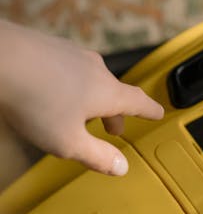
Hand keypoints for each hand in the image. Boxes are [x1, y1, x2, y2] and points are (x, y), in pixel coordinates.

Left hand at [0, 20, 163, 174]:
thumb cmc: (34, 99)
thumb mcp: (68, 142)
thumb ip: (97, 156)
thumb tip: (120, 167)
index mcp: (107, 92)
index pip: (139, 102)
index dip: (150, 111)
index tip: (158, 113)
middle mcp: (95, 69)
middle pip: (115, 92)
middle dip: (115, 113)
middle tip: (112, 129)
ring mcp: (73, 54)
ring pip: (92, 80)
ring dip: (92, 98)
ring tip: (79, 113)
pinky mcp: (51, 46)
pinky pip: (70, 69)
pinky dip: (71, 84)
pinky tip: (53, 92)